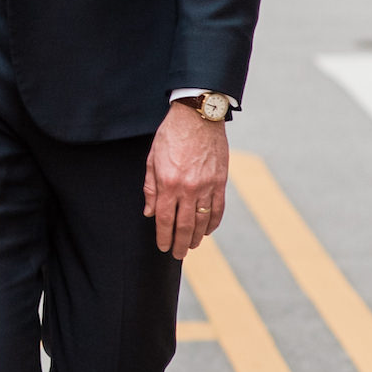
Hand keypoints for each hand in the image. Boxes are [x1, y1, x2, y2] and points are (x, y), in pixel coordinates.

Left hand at [143, 105, 228, 259]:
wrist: (198, 116)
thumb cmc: (171, 135)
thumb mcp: (152, 159)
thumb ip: (151, 188)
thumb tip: (150, 212)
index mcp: (168, 183)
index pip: (165, 219)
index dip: (163, 236)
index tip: (162, 247)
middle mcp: (188, 188)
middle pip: (184, 225)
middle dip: (180, 243)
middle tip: (177, 255)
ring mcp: (206, 185)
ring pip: (202, 220)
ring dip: (196, 237)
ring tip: (192, 246)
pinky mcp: (220, 181)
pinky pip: (218, 208)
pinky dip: (213, 222)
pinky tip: (208, 230)